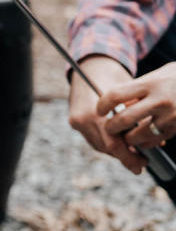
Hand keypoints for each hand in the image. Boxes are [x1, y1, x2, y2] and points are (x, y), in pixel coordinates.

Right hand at [68, 55, 145, 173]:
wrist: (89, 65)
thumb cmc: (113, 77)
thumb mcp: (129, 96)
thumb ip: (137, 118)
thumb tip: (157, 140)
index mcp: (93, 113)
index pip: (111, 143)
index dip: (128, 156)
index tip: (142, 164)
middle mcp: (81, 120)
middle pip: (105, 147)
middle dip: (124, 156)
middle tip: (141, 163)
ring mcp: (76, 122)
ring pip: (99, 146)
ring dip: (116, 151)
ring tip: (134, 154)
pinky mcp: (74, 122)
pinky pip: (93, 138)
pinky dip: (107, 143)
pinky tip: (121, 143)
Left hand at [97, 61, 175, 150]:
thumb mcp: (156, 77)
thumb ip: (137, 90)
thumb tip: (118, 107)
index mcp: (151, 84)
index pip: (115, 95)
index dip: (103, 104)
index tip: (100, 110)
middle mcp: (160, 101)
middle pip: (125, 119)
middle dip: (111, 127)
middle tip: (108, 128)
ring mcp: (171, 116)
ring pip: (139, 135)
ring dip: (128, 138)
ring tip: (125, 135)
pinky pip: (155, 141)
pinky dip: (145, 142)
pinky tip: (142, 138)